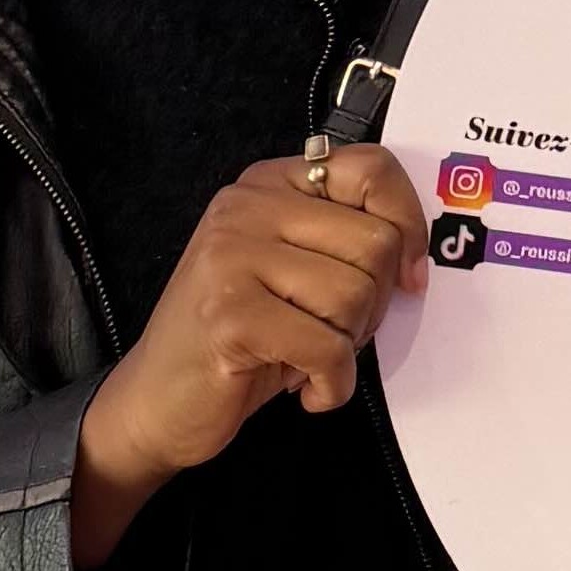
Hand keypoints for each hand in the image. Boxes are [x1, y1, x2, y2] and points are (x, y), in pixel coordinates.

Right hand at [73, 147, 429, 561]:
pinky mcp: (231, 314)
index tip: (408, 275)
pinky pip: (328, 347)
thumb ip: (340, 242)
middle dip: (373, 305)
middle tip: (333, 334)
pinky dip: (333, 384)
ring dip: (348, 347)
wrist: (155, 402)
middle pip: (375, 242)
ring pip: (355, 295)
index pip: (371, 168)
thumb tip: (415, 256)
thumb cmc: (238, 341)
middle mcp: (246, 207)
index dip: (409, 222)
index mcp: (267, 184)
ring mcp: (231, 257)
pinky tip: (309, 392)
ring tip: (310, 356)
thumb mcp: (290, 272)